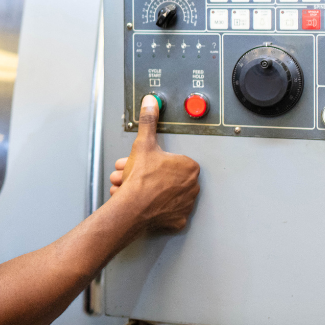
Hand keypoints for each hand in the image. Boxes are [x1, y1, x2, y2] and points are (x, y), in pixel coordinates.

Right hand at [108, 95, 199, 232]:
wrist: (132, 208)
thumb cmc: (141, 180)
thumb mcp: (143, 144)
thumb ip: (149, 121)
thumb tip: (151, 104)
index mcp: (189, 167)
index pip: (175, 160)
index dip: (158, 161)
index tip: (149, 163)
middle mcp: (192, 186)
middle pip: (170, 177)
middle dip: (152, 175)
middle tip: (138, 175)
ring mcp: (187, 204)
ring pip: (168, 194)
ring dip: (153, 191)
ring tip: (136, 188)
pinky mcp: (179, 220)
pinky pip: (170, 212)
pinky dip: (159, 209)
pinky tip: (146, 203)